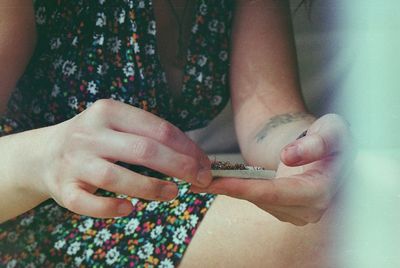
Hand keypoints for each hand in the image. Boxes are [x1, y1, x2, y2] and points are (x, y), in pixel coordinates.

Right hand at [37, 99, 211, 217]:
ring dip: (151, 188)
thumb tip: (192, 156)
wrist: (43, 153)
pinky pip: (88, 203)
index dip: (187, 147)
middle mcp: (90, 133)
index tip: (204, 163)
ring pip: (117, 176)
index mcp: (108, 111)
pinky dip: (111, 208)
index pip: (158, 129)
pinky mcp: (63, 188)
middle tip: (201, 179)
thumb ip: (148, 135)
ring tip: (173, 193)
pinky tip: (130, 209)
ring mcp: (74, 161)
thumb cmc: (94, 139)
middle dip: (179, 166)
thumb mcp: (116, 124)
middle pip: (143, 150)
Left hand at [191, 114, 352, 225]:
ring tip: (201, 179)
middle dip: (230, 190)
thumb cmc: (330, 136)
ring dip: (230, 190)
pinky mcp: (287, 208)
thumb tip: (288, 157)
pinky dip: (238, 189)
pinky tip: (218, 181)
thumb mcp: (332, 129)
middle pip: (262, 200)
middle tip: (195, 181)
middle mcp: (311, 209)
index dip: (245, 189)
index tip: (216, 183)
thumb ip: (317, 142)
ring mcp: (298, 211)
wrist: (326, 146)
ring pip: (257, 201)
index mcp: (321, 191)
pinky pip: (258, 199)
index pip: (277, 194)